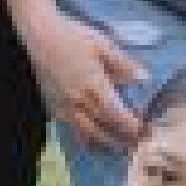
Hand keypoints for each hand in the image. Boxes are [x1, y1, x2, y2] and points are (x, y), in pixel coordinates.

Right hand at [25, 8, 143, 149]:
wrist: (39, 35)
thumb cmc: (73, 36)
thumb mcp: (103, 44)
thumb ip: (123, 64)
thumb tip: (143, 78)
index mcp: (94, 86)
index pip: (117, 115)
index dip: (132, 126)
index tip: (146, 131)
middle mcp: (79, 102)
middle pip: (104, 129)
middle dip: (122, 140)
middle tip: (137, 146)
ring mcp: (64, 107)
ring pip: (87, 134)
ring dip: (104, 143)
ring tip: (119, 149)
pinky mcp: (54, 107)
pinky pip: (70, 130)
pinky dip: (84, 140)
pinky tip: (92, 143)